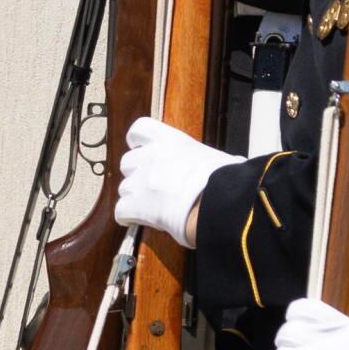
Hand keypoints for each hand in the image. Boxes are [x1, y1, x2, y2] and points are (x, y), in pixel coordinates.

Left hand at [113, 118, 236, 246]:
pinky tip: (137, 220)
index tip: (142, 149)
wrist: (221, 202)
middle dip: (137, 174)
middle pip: (127, 162)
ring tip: (151, 206)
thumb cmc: (227, 180)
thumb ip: (201, 160)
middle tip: (153, 185)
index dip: (137, 141)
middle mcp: (151, 157)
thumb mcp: (216, 159)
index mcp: (171, 141)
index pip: (140, 129)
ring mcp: (140, 181)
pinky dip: (127, 217)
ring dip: (134, 196)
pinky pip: (120, 211)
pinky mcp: (136, 205)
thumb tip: (215, 168)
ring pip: (124, 188)